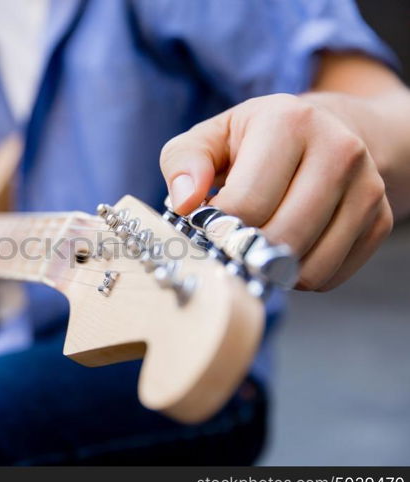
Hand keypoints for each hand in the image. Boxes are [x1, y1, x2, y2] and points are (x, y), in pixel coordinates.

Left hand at [160, 93, 392, 290]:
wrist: (325, 133)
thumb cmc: (253, 142)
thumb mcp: (209, 139)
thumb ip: (183, 163)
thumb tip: (185, 202)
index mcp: (289, 122)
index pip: (246, 204)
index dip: (217, 227)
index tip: (206, 225)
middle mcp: (339, 149)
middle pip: (280, 237)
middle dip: (243, 250)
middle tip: (227, 242)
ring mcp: (367, 186)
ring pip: (308, 266)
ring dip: (271, 268)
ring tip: (256, 242)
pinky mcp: (379, 219)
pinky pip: (329, 275)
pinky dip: (298, 276)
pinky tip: (285, 248)